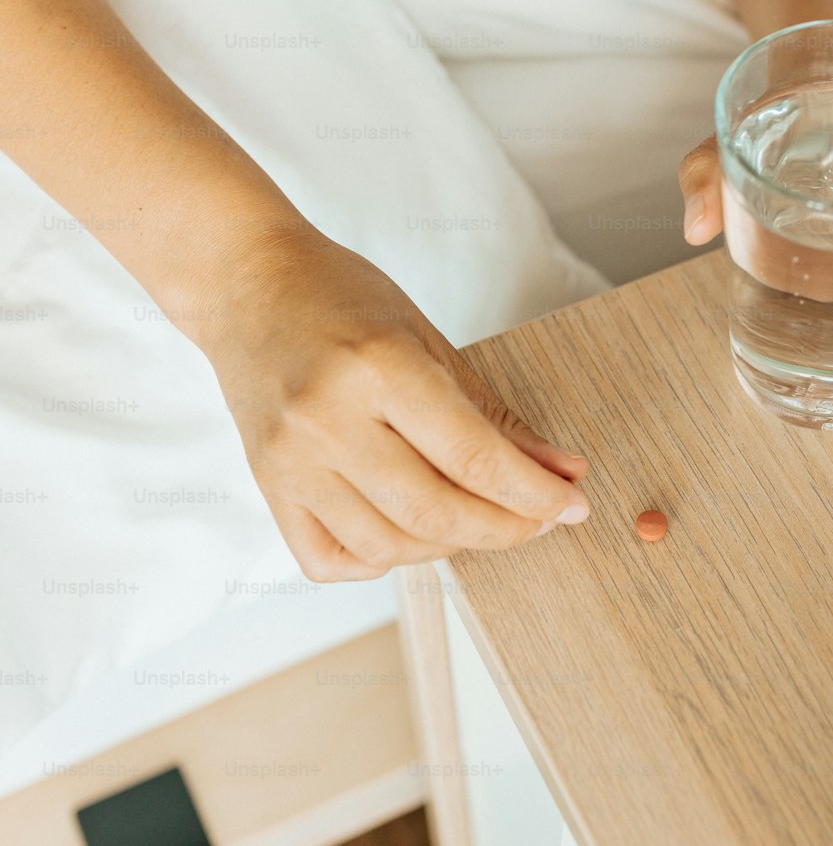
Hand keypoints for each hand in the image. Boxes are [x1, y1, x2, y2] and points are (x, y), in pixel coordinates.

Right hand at [199, 226, 590, 580]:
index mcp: (378, 367)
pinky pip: (332, 561)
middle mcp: (327, 421)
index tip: (573, 505)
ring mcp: (289, 461)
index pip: (473, 457)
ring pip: (389, 546)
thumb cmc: (340, 295)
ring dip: (452, 547)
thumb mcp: (427, 337)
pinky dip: (384, 559)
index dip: (535, 492)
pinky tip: (412, 532)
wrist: (247, 285)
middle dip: (506, 528)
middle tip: (540, 519)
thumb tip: (560, 470)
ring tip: (482, 519)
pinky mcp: (267, 486)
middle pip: (435, 513)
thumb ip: (491, 413)